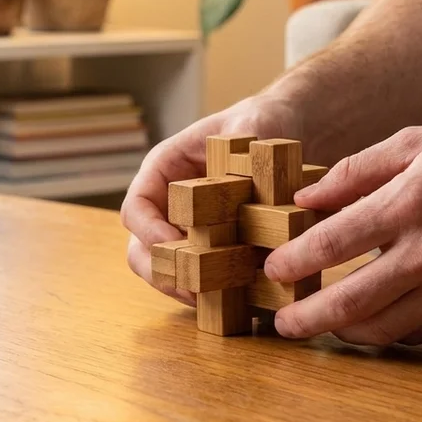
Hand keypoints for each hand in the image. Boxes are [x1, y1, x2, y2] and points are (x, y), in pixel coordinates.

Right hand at [122, 95, 301, 304]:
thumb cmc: (259, 121)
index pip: (136, 209)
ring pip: (168, 271)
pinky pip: (202, 278)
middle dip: (162, 273)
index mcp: (163, 171)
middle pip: (141, 251)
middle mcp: (169, 205)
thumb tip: (252, 177)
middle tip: (192, 289)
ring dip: (186, 289)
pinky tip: (237, 299)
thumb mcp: (252, 126)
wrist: (285, 131)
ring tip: (216, 299)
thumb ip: (247, 147)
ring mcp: (188, 230)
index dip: (149, 233)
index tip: (175, 247)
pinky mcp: (215, 249)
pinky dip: (213, 292)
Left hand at [265, 119, 421, 344]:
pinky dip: (390, 334)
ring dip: (344, 333)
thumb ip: (357, 171)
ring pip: (385, 329)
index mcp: (412, 202)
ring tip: (323, 327)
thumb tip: (305, 200)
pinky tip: (373, 323)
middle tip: (282, 324)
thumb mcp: (418, 141)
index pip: (334, 243)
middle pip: (352, 302)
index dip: (294, 262)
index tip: (272, 269)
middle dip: (307, 318)